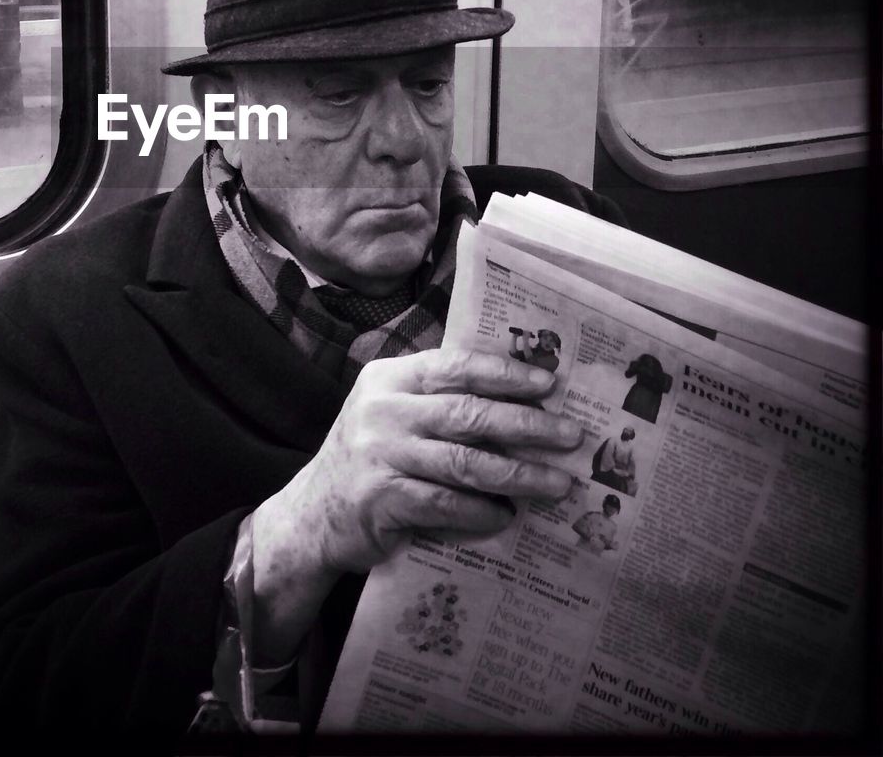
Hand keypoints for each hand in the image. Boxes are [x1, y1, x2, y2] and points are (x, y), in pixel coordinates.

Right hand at [250, 349, 582, 660]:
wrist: (313, 513)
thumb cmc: (369, 456)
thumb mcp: (390, 411)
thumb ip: (435, 399)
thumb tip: (519, 398)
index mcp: (388, 379)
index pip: (454, 367)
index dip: (504, 375)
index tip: (549, 385)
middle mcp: (382, 411)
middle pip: (467, 414)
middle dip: (526, 425)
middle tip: (570, 435)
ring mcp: (379, 455)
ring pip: (464, 463)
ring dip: (518, 475)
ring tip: (557, 483)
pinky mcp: (382, 500)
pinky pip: (445, 504)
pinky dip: (482, 512)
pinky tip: (507, 516)